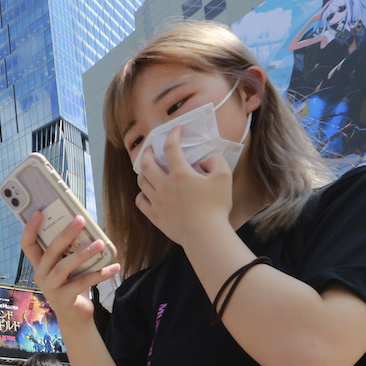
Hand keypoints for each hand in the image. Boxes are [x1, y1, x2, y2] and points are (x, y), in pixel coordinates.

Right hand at [21, 211, 117, 327]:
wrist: (75, 316)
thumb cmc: (72, 285)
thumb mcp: (68, 267)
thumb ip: (69, 251)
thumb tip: (86, 226)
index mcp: (39, 265)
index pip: (28, 245)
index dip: (30, 228)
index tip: (39, 211)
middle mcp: (41, 275)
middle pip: (50, 251)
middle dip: (65, 234)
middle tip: (80, 219)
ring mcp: (50, 288)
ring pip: (64, 267)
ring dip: (83, 253)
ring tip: (100, 244)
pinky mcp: (63, 299)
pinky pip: (81, 283)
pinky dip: (99, 274)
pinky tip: (113, 267)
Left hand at [135, 125, 232, 247]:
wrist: (204, 236)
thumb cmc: (216, 207)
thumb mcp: (224, 178)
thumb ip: (216, 162)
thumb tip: (205, 161)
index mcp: (180, 174)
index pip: (171, 148)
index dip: (172, 135)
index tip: (176, 129)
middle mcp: (164, 186)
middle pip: (147, 164)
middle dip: (147, 152)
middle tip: (150, 147)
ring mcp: (157, 202)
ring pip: (142, 182)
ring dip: (143, 172)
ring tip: (147, 169)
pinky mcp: (155, 217)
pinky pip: (141, 202)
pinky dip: (141, 194)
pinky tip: (146, 193)